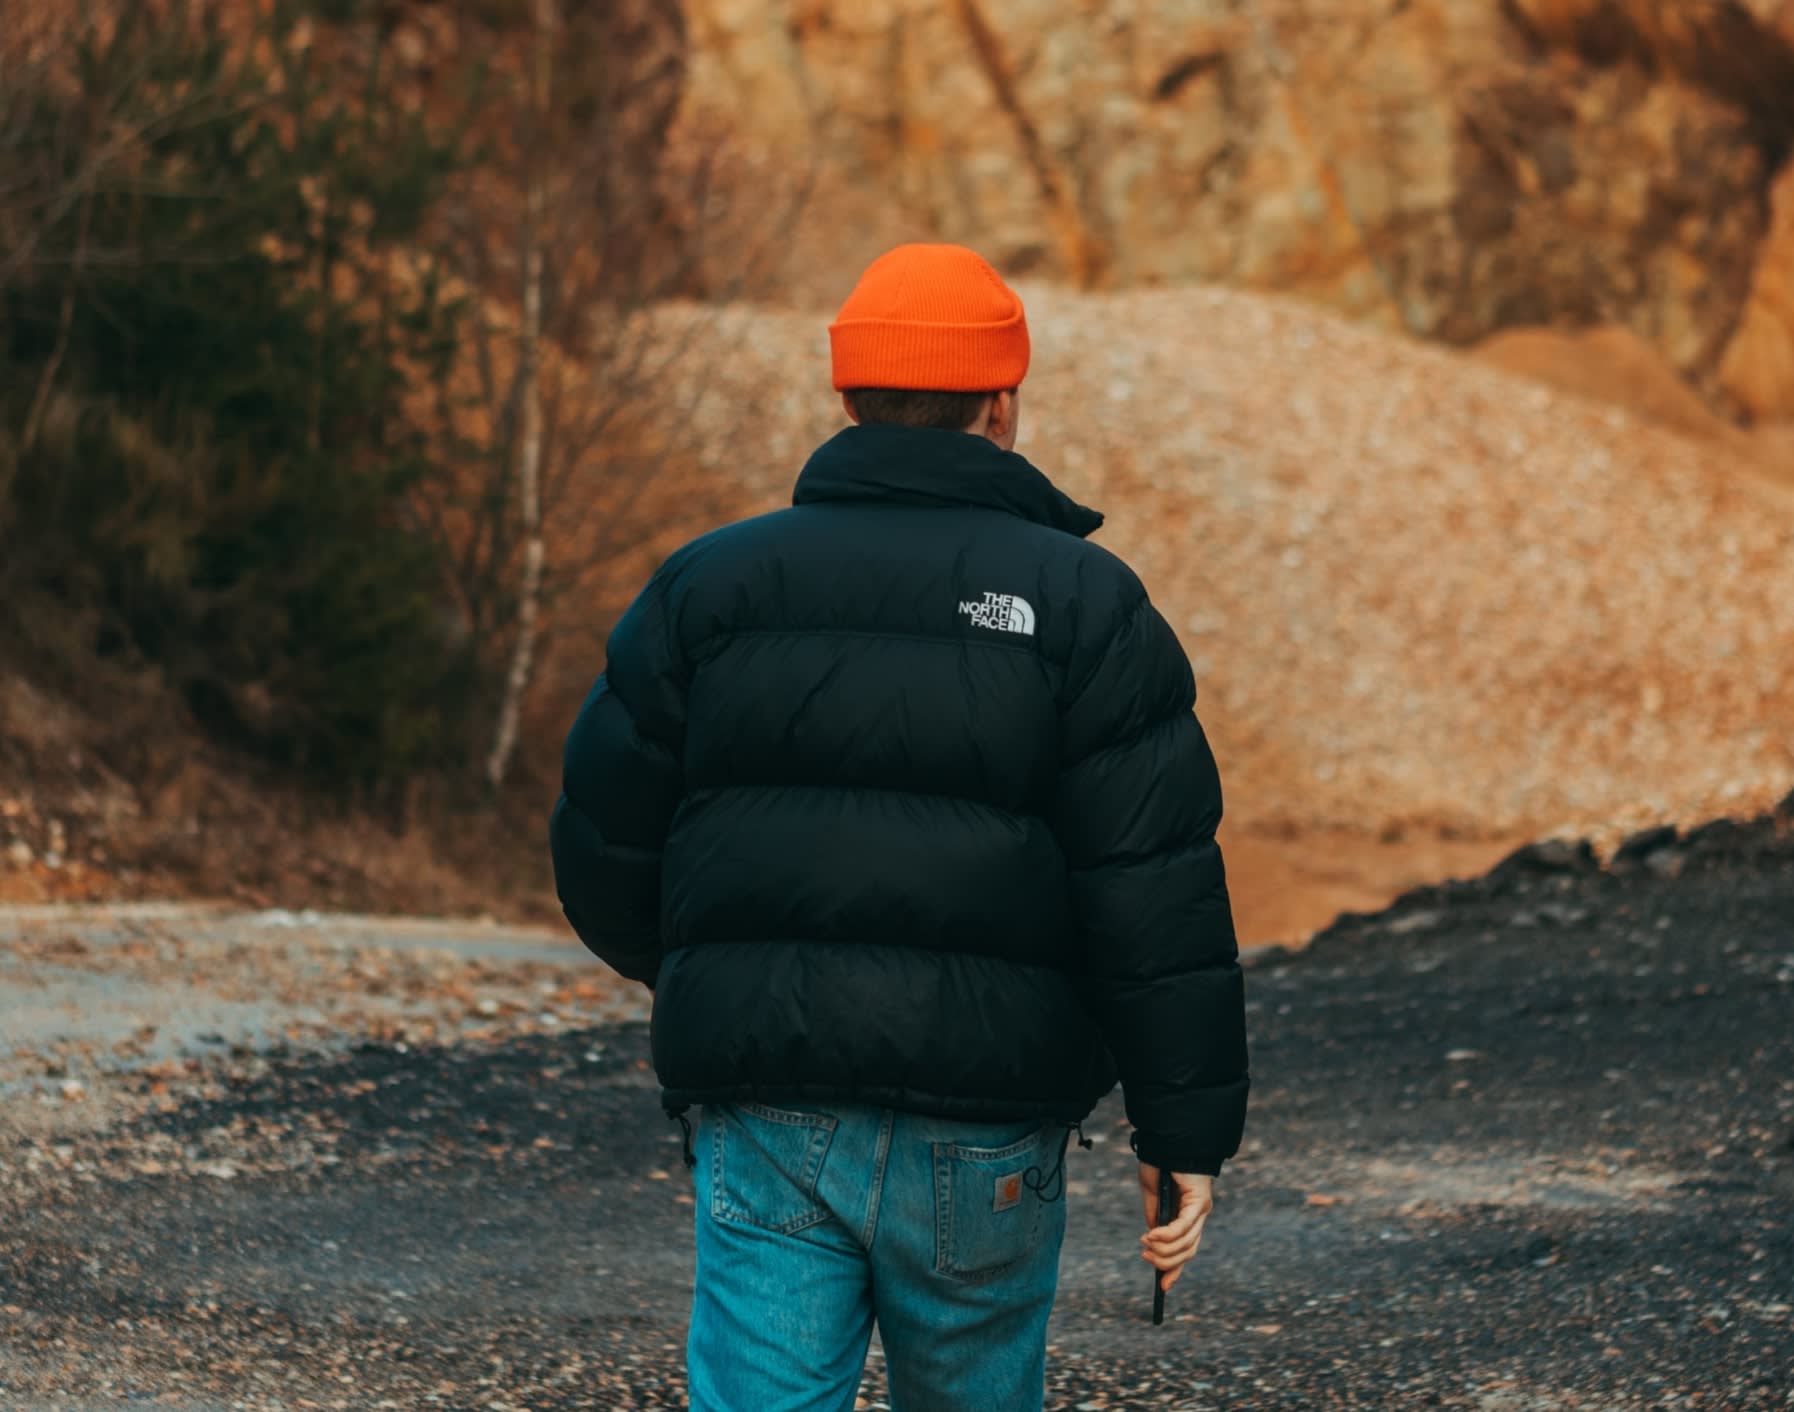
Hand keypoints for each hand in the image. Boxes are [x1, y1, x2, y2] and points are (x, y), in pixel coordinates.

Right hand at [1136, 1165, 1213, 1293]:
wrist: (1167, 1139)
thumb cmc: (1160, 1162)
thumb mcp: (1152, 1194)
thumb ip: (1154, 1217)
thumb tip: (1154, 1242)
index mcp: (1188, 1216)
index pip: (1186, 1249)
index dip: (1175, 1269)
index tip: (1162, 1286)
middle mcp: (1198, 1216)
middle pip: (1188, 1252)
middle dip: (1166, 1261)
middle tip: (1145, 1257)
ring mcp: (1201, 1210)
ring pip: (1186, 1244)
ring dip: (1164, 1249)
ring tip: (1145, 1245)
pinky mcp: (1200, 1202)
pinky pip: (1184, 1227)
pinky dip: (1167, 1234)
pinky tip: (1151, 1235)